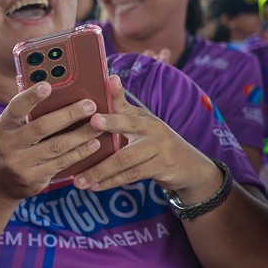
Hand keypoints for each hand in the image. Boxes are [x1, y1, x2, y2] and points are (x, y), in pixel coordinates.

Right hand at [0, 81, 103, 203]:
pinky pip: (61, 164)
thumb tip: (55, 94)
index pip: (15, 108)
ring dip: (81, 135)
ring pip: (56, 147)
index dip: (30, 97)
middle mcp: (7, 146)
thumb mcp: (6, 130)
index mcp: (2, 127)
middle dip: (69, 115)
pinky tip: (93, 145)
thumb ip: (24, 116)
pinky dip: (80, 153)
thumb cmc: (8, 148)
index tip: (47, 85)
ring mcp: (19, 165)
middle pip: (42, 127)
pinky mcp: (32, 180)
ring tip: (99, 125)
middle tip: (90, 105)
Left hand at [72, 75, 220, 195]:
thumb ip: (121, 109)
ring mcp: (159, 148)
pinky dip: (110, 181)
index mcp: (143, 117)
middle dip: (110, 124)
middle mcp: (153, 129)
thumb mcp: (141, 124)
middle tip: (92, 122)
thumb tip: (106, 81)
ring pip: (124, 159)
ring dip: (99, 170)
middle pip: (128, 126)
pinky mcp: (161, 168)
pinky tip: (94, 186)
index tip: (108, 81)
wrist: (188, 165)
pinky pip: (131, 175)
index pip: (126, 103)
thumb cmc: (154, 141)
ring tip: (79, 180)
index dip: (116, 94)